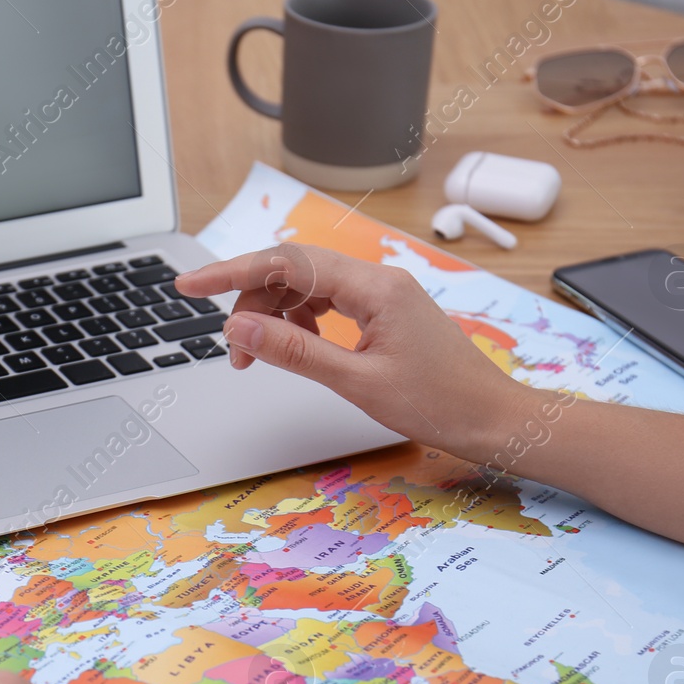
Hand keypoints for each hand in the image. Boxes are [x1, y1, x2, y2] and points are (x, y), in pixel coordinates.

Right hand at [175, 243, 534, 461]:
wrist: (494, 419)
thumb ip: (294, 352)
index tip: (190, 285)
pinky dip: (301, 322)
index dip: (231, 272)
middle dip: (251, 301)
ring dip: (274, 315)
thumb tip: (239, 327)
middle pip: (292, 270)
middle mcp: (377, 279)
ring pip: (307, 286)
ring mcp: (382, 293)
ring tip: (260, 356)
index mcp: (373, 287)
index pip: (286, 263)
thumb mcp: (357, 383)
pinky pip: (328, 302)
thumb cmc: (440, 404)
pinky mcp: (384, 311)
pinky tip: (299, 349)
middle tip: (233, 349)